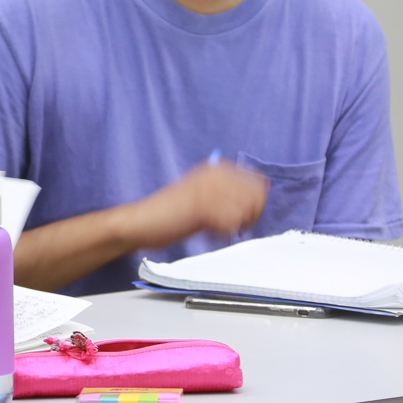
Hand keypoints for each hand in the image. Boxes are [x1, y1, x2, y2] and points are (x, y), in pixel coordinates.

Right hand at [126, 160, 269, 249]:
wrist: (142, 221)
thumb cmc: (171, 213)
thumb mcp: (203, 195)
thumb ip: (228, 192)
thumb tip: (260, 196)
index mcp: (216, 168)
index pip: (259, 182)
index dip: (255, 203)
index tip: (239, 215)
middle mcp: (215, 174)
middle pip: (258, 196)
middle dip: (249, 215)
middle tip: (229, 226)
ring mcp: (209, 189)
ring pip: (247, 210)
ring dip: (235, 225)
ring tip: (214, 229)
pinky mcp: (202, 206)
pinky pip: (231, 223)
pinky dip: (223, 233)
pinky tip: (207, 234)